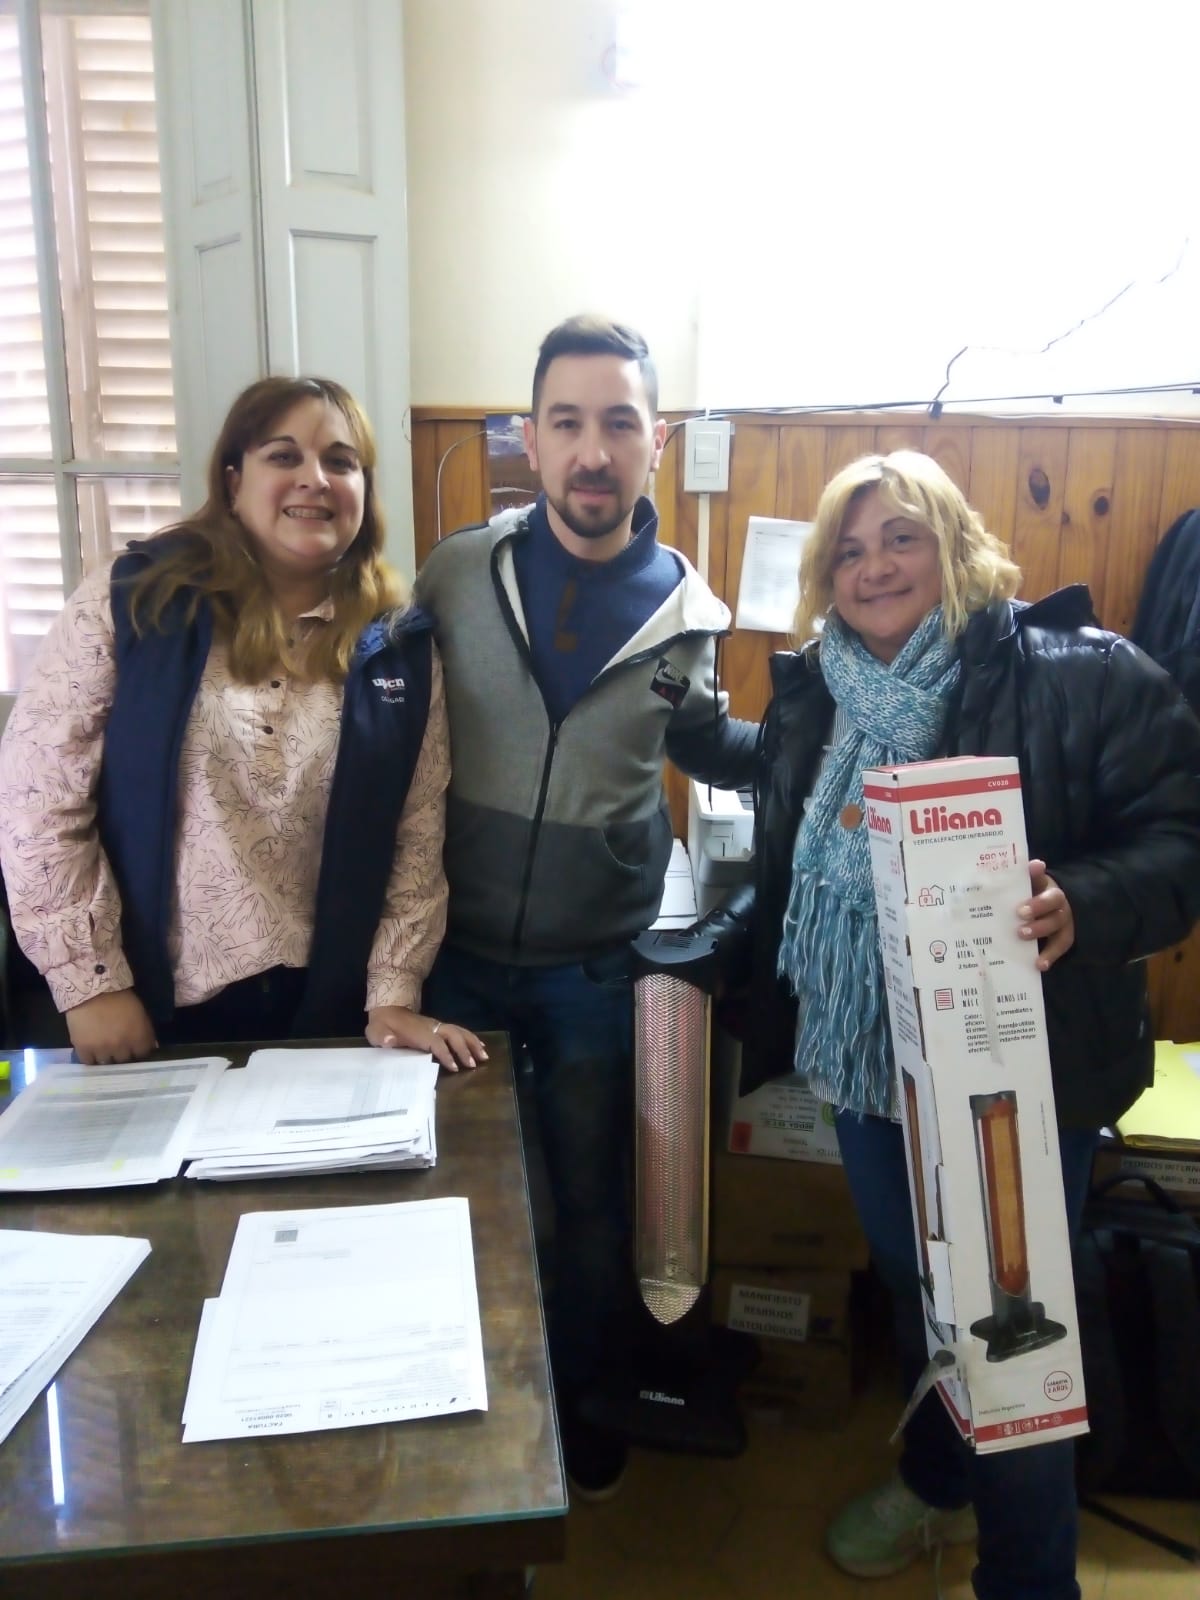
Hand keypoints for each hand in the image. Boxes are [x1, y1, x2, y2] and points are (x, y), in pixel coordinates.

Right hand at [66, 989, 157, 1064]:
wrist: (92, 989)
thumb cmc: (120, 998)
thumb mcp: (141, 1014)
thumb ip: (145, 1033)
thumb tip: (150, 1047)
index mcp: (139, 1038)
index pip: (143, 1056)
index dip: (138, 1052)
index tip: (134, 1049)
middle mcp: (122, 1047)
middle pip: (124, 1061)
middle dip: (122, 1054)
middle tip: (117, 1047)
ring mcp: (102, 1049)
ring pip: (107, 1064)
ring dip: (106, 1057)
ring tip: (103, 1048)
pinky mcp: (84, 1049)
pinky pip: (89, 1062)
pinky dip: (91, 1057)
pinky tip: (91, 1050)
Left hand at [366, 1006, 487, 1072]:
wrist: (386, 1009)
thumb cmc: (382, 1026)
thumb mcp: (376, 1031)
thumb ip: (383, 1037)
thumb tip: (389, 1041)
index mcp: (417, 1031)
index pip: (435, 1042)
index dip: (445, 1054)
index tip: (455, 1068)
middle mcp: (430, 1026)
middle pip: (452, 1034)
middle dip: (465, 1049)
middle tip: (475, 1064)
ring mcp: (436, 1025)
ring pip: (458, 1031)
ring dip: (472, 1043)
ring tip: (485, 1056)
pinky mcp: (438, 1026)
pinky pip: (458, 1030)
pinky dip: (470, 1038)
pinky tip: (479, 1045)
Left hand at [1017, 860, 1074, 971]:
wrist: (1046, 915)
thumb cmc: (1027, 901)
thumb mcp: (1021, 890)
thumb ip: (1014, 882)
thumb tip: (1019, 868)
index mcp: (1044, 885)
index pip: (1042, 876)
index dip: (1037, 872)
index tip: (1035, 867)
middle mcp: (1057, 901)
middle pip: (1053, 900)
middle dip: (1037, 906)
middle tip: (1019, 913)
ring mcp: (1062, 919)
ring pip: (1057, 922)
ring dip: (1040, 929)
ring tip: (1022, 935)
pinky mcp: (1064, 937)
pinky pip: (1060, 946)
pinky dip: (1050, 956)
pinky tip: (1039, 964)